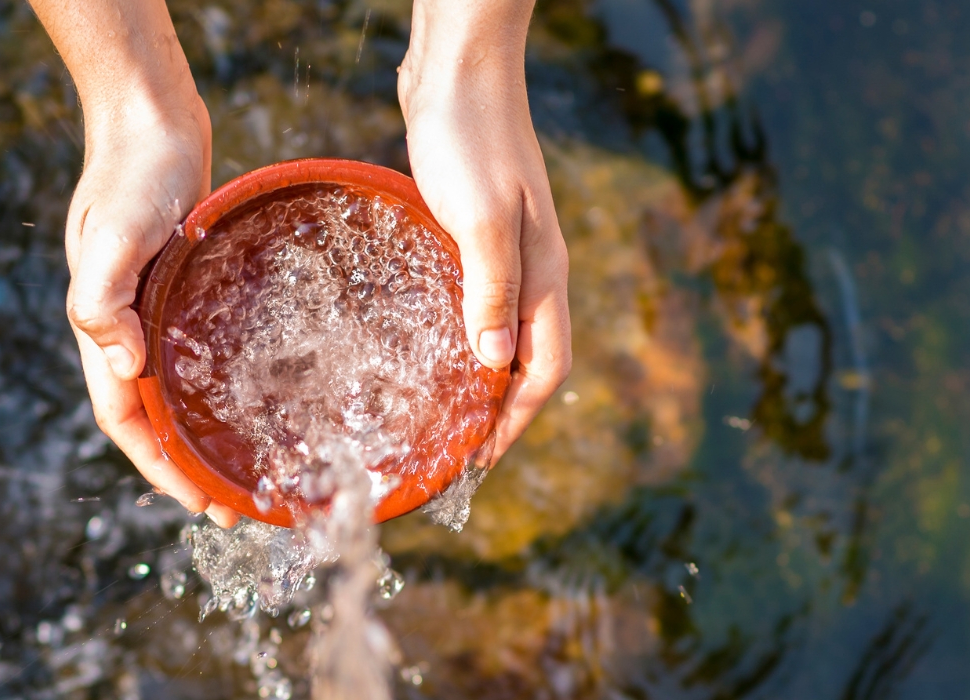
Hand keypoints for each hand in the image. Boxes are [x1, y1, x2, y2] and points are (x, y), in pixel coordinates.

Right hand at [35, 0, 239, 525]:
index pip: (127, 419)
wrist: (149, 119)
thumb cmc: (131, 175)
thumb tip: (123, 367)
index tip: (200, 503)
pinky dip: (220, 384)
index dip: (160, 467)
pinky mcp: (183, 287)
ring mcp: (154, 308)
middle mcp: (126, 327)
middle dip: (188, 468)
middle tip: (238, 507)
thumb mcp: (114, 234)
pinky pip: (198, 351)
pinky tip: (257, 394)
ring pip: (177, 389)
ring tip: (249, 466)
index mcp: (104, 328)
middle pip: (153, 417)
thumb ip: (102, 299)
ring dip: (205, 433)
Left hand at [400, 0, 572, 464]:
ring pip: (502, 333)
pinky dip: (459, 335)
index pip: (545, 370)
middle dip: (500, 413)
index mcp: (543, 274)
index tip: (479, 462)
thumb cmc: (470, 138)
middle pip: (530, 361)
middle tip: (454, 453)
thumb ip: (490, 290)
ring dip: (479, 378)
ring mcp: (507, 250)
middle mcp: (533, 270)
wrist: (460, 69)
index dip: (516, 421)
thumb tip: (494, 366)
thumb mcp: (480, 217)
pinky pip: (476, 301)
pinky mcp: (476, 231)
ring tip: (439, 415)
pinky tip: (423, 342)